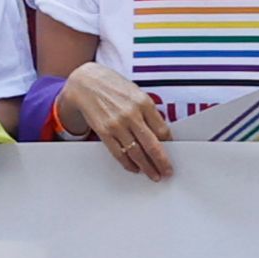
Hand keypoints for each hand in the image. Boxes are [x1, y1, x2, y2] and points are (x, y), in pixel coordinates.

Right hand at [57, 62, 170, 180]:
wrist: (85, 82)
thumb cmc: (112, 86)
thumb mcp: (136, 93)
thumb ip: (148, 111)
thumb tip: (160, 133)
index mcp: (144, 102)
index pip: (162, 130)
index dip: (169, 145)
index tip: (172, 152)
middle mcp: (132, 114)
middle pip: (152, 145)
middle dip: (162, 162)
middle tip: (167, 172)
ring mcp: (117, 124)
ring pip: (136, 153)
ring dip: (146, 167)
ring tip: (153, 174)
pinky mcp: (104, 131)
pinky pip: (119, 153)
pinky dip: (128, 164)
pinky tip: (134, 168)